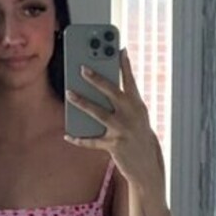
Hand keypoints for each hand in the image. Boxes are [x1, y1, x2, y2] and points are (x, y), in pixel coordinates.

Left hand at [64, 47, 165, 200]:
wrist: (147, 166)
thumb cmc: (139, 137)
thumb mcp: (138, 118)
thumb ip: (125, 102)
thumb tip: (106, 87)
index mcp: (138, 106)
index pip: (131, 81)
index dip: (125, 65)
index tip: (119, 49)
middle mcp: (131, 116)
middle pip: (112, 93)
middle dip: (97, 79)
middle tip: (82, 67)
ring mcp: (122, 130)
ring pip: (98, 113)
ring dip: (82, 102)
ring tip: (69, 93)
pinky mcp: (114, 146)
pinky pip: (92, 141)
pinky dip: (79, 138)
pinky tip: (68, 135)